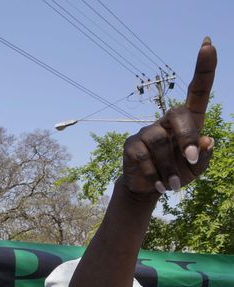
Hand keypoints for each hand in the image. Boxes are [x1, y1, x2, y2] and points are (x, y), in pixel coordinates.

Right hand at [120, 38, 215, 198]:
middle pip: (178, 115)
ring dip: (170, 167)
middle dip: (187, 138)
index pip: (198, 90)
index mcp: (189, 120)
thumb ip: (204, 155)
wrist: (150, 188)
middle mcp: (167, 121)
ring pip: (160, 143)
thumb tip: (205, 141)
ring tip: (173, 184)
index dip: (204, 68)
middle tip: (192, 159)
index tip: (209, 44)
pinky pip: (144, 157)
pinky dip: (154, 174)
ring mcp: (146, 130)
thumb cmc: (178, 172)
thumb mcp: (198, 167)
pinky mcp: (131, 144)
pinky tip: (159, 184)